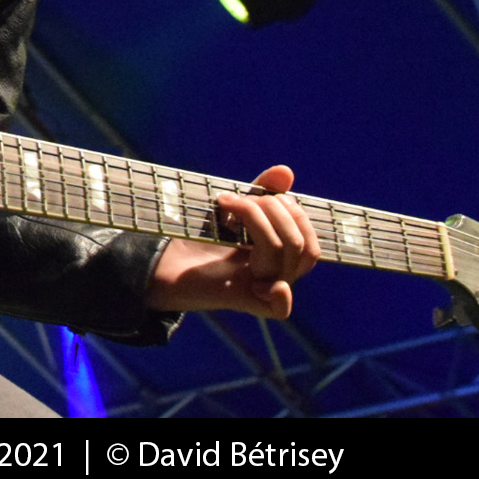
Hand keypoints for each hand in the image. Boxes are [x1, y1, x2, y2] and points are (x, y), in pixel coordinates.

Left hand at [145, 165, 320, 318]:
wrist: (169, 263)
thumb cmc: (204, 237)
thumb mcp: (235, 209)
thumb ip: (261, 192)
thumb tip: (286, 171)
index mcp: (282, 255)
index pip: (308, 238)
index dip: (292, 210)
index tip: (258, 194)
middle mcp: (279, 274)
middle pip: (298, 243)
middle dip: (269, 209)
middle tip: (231, 199)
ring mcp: (264, 289)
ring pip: (282, 252)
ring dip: (255, 218)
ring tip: (225, 205)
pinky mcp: (246, 302)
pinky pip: (280, 307)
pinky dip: (280, 295)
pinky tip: (265, 284)